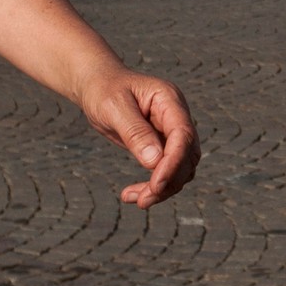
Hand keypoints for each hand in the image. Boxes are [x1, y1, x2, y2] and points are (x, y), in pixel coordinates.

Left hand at [77, 67, 199, 207]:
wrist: (98, 85)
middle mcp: (176, 116)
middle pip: (187, 156)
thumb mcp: (114, 107)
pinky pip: (166, 170)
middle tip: (143, 200)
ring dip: (162, 189)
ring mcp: (171, 131)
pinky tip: (131, 194)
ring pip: (181, 168)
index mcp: (169, 100)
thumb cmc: (104, 89)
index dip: (173, 163)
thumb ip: (135, 132)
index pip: (182, 135)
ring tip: (135, 199)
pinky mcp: (162, 145)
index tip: (155, 185)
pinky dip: (154, 186)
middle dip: (169, 181)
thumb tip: (154, 162)